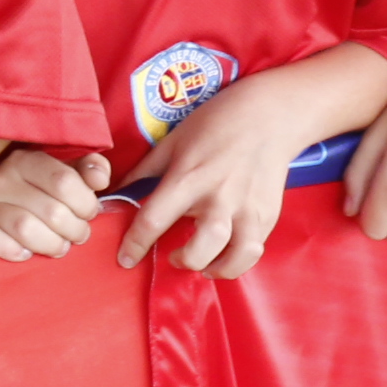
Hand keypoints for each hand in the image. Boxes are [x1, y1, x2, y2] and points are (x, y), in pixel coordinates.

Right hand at [0, 146, 108, 262]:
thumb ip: (83, 170)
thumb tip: (100, 178)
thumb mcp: (52, 171)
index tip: (87, 213)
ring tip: (56, 247)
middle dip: (74, 232)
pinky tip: (24, 253)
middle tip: (75, 236)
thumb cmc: (23, 187)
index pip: (66, 182)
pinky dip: (12, 251)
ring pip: (26, 229)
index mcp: (25, 160)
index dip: (86, 204)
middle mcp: (1, 178)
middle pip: (53, 212)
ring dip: (50, 245)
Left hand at [119, 82, 311, 277]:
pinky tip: (226, 254)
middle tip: (173, 256)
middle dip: (183, 261)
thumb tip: (117, 193)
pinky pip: (254, 250)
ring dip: (216, 269)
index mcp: (188, 177)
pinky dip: (239, 260)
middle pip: (201, 249)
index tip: (125, 259)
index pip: (154, 219)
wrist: (267, 117)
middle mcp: (219, 197)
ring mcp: (247, 209)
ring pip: (235, 257)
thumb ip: (145, 171)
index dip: (135, 244)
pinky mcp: (268, 215)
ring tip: (204, 264)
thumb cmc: (213, 125)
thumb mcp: (171, 142)